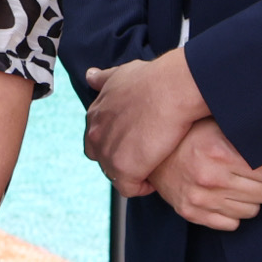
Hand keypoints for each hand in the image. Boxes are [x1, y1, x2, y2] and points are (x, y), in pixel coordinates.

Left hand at [83, 49, 210, 193]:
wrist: (170, 90)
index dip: (114, 142)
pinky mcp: (123, 169)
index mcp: (95, 114)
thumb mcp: (122, 73)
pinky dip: (141, 187)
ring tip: (153, 167)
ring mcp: (107, 153)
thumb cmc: (153, 79)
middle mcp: (95, 134)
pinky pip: (128, 188)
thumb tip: (91, 76)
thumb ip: (104, 78)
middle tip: (145, 156)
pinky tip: (155, 180)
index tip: (133, 141)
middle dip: (121, 158)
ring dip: (132, 173)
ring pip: (114, 174)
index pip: (96, 137)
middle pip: (102, 157)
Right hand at [153, 122, 261, 231]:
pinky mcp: (191, 213)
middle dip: (261, 184)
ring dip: (248, 199)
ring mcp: (199, 199)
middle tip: (248, 174)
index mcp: (219, 152)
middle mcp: (209, 177)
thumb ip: (254, 135)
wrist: (150, 154)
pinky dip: (232, 213)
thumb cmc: (188, 137)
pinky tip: (223, 198)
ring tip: (236, 186)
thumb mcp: (220, 126)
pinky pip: (231, 224)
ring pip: (251, 211)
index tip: (256, 161)